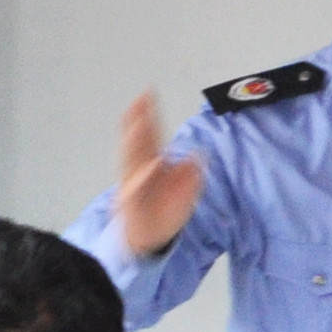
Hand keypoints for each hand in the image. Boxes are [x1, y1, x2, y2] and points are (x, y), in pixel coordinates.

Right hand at [111, 94, 206, 259]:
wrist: (150, 237)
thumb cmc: (163, 209)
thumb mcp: (184, 189)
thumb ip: (189, 173)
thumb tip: (198, 157)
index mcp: (151, 162)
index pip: (149, 133)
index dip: (148, 114)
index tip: (147, 94)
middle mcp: (139, 169)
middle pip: (138, 141)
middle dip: (139, 120)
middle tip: (141, 100)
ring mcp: (133, 185)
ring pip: (132, 159)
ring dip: (135, 141)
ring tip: (139, 123)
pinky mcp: (133, 203)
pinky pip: (137, 188)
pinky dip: (143, 177)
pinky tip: (152, 165)